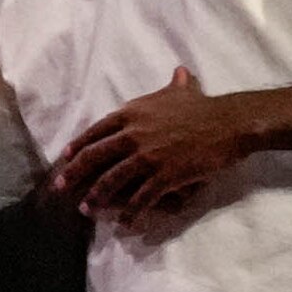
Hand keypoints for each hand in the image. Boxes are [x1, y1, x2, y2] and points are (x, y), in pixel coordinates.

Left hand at [50, 66, 258, 227]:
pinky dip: (131, 212)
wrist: (230, 122)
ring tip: (86, 209)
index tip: (66, 158)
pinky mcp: (165, 175)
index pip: (96, 131)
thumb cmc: (205, 106)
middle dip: (75, 173)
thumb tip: (179, 70)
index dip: (78, 146)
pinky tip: (124, 222)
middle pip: (95, 156)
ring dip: (97, 197)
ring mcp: (148, 156)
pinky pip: (142, 197)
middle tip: (61, 187)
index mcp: (132, 114)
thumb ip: (173, 84)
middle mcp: (133, 134)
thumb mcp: (183, 90)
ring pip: (113, 179)